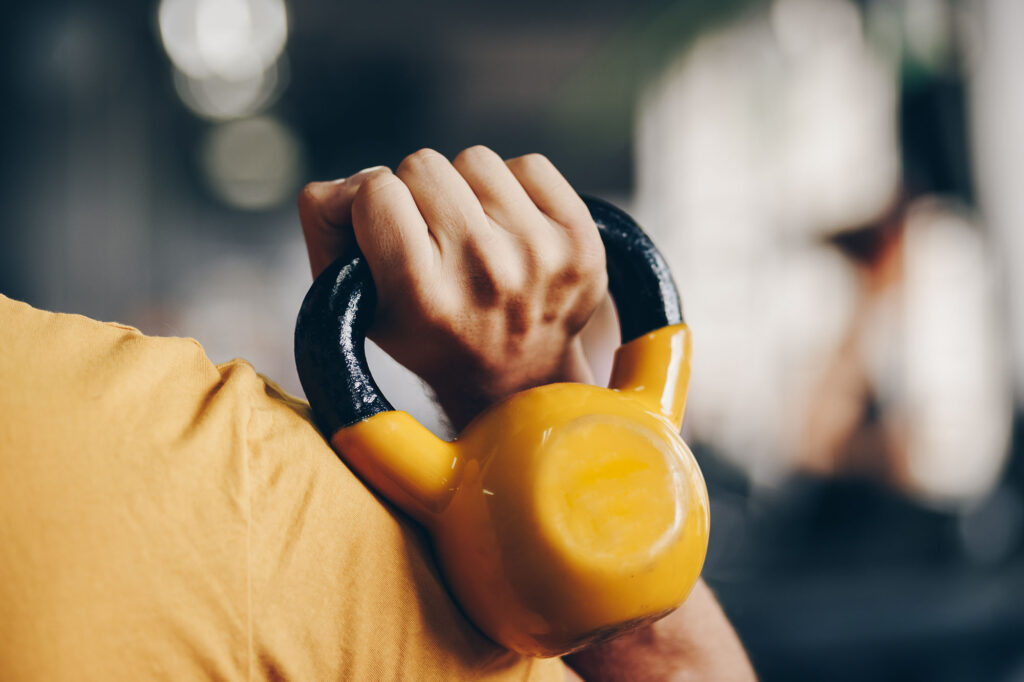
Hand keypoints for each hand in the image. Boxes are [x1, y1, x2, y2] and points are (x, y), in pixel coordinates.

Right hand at [297, 146, 606, 428]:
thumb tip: (349, 181)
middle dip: (419, 195)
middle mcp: (485, 273)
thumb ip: (326, 228)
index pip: (375, 188)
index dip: (372, 204)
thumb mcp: (355, 299)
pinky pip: (528, 165)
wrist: (514, 378)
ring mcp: (540, 255)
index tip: (388, 234)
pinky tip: (511, 232)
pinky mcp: (581, 240)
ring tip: (474, 238)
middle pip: (423, 164)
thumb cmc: (426, 330)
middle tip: (435, 243)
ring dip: (466, 191)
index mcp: (423, 294)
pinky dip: (513, 188)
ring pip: (475, 160)